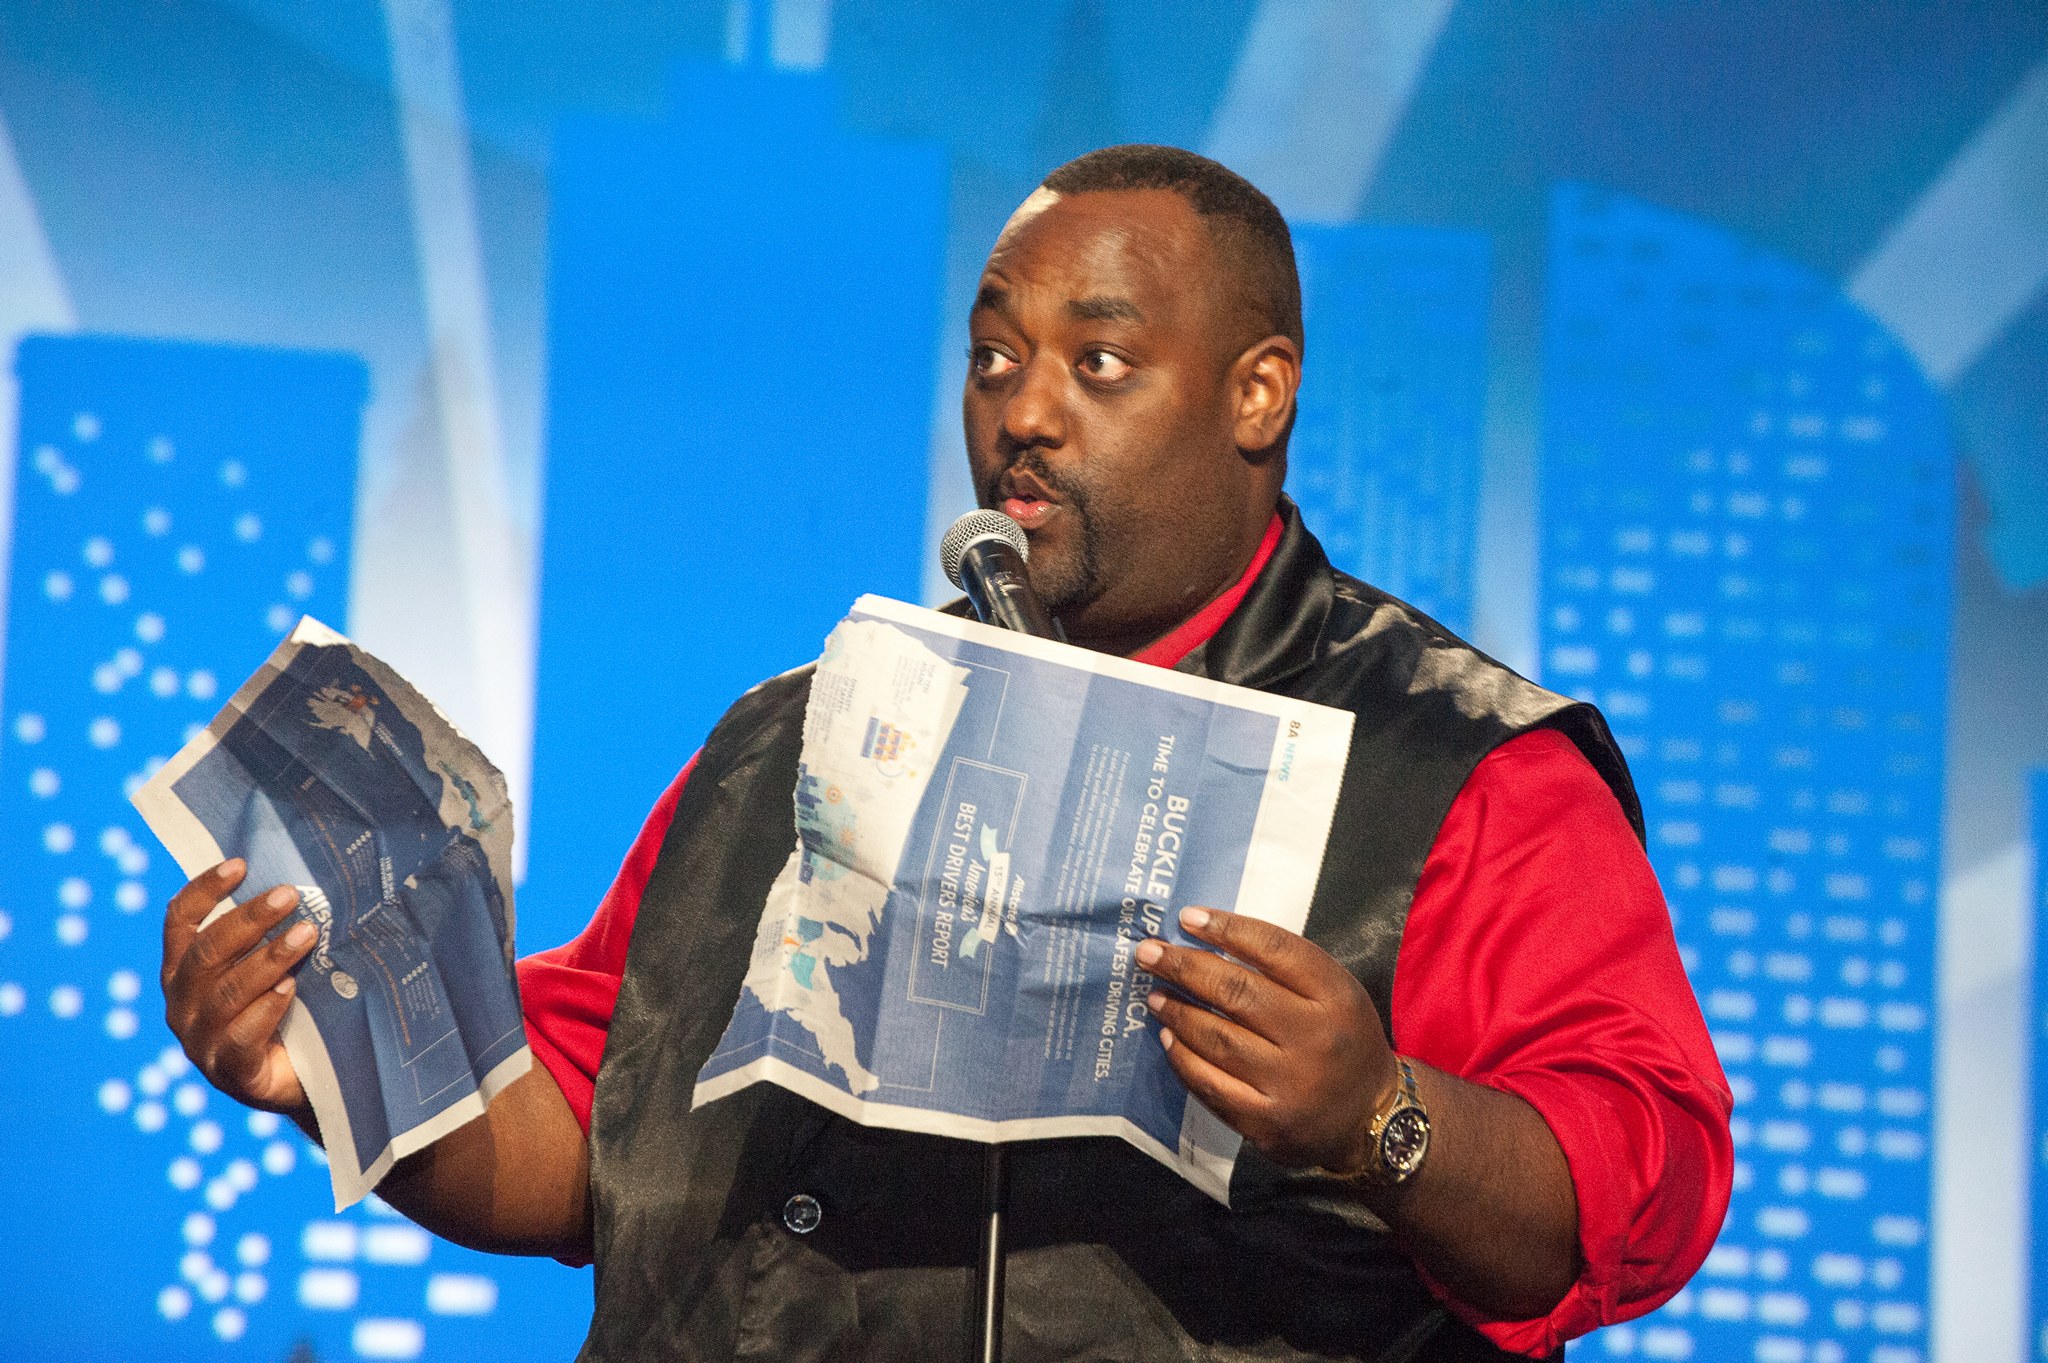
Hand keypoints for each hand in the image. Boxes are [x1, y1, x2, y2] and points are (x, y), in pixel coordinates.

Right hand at [162, 859, 317, 1115]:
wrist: (303, 1080)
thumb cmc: (286, 1009)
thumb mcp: (269, 967)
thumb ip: (268, 934)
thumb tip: (307, 880)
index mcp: (184, 973)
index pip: (179, 923)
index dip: (203, 891)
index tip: (240, 864)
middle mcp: (183, 1005)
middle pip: (206, 953)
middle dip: (248, 920)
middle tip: (290, 895)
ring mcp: (201, 1042)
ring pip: (227, 993)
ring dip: (269, 959)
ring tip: (308, 934)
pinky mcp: (231, 1073)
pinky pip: (241, 1038)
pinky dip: (266, 1009)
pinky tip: (289, 988)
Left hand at [1137, 906, 1396, 1173]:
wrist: (1371, 1116)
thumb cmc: (1342, 1040)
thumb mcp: (1335, 993)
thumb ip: (1285, 969)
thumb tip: (1209, 939)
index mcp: (1337, 996)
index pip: (1275, 949)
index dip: (1227, 929)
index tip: (1188, 917)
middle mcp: (1315, 1038)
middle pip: (1237, 992)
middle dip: (1184, 966)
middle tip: (1149, 952)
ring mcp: (1289, 1084)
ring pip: (1217, 1038)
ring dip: (1178, 1011)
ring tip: (1155, 994)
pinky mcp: (1266, 1122)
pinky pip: (1211, 1084)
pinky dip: (1183, 1058)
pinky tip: (1168, 1038)